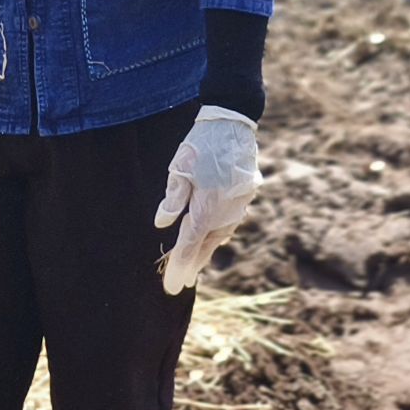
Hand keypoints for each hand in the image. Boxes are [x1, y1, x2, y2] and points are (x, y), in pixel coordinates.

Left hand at [154, 105, 260, 294]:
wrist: (234, 122)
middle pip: (206, 245)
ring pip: (220, 235)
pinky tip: (213, 238)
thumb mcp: (180, 167)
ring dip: (206, 251)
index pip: (190, 244)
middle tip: (181, 283)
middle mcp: (226, 210)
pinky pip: (230, 222)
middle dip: (193, 265)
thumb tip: (162, 224)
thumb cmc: (201, 143)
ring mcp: (239, 204)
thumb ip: (173, 198)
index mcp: (207, 205)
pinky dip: (218, 233)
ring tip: (195, 266)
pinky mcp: (246, 196)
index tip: (171, 286)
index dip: (179, 266)